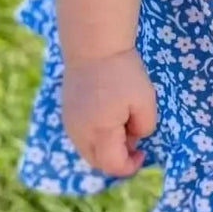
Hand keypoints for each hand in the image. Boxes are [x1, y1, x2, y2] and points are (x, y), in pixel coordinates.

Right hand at [61, 49, 155, 177]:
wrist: (94, 45)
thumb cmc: (123, 73)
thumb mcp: (145, 101)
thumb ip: (144, 127)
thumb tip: (134, 137)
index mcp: (99, 132)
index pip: (112, 165)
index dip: (130, 166)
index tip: (143, 151)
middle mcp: (79, 133)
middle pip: (98, 162)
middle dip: (118, 157)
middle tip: (134, 136)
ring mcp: (70, 123)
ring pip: (89, 150)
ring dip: (107, 146)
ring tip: (123, 121)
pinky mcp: (67, 113)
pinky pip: (82, 136)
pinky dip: (97, 135)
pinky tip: (110, 114)